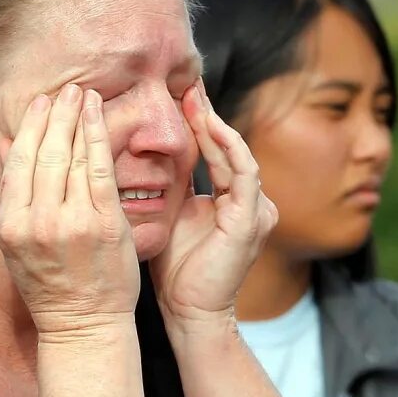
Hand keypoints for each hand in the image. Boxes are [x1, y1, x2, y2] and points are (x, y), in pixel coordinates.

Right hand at [0, 85, 139, 335]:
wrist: (84, 324)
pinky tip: (99, 117)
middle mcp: (39, 221)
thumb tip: (3, 145)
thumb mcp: (16, 242)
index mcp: (12, 224)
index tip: (39, 102)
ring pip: (72, 158)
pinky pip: (100, 171)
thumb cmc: (50, 284)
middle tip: (66, 89)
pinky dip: (99, 140)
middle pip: (44, 153)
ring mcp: (74, 222)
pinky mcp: (106, 225)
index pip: (18, 162)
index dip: (29, 126)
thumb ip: (12, 194)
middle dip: (55, 115)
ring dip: (78, 119)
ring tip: (83, 95)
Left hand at [149, 84, 277, 333]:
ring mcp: (257, 210)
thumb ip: (168, 186)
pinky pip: (245, 174)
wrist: (191, 311)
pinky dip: (229, 148)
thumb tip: (141, 153)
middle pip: (229, 147)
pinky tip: (211, 127)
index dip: (198, 124)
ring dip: (217, 125)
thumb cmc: (177, 271)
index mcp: (234, 201)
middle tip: (186, 85)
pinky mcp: (252, 220)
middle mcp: (252, 202)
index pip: (217, 152)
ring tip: (195, 100)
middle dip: (207, 116)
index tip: (175, 96)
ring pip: (239, 155)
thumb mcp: (170, 216)